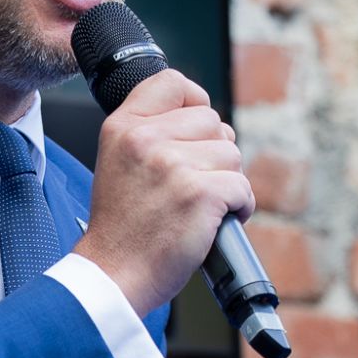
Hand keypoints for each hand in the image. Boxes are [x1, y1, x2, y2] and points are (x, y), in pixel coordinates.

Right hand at [73, 68, 251, 315]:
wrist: (114, 274)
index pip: (172, 83)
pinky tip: (213, 222)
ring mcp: (173, 164)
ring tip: (197, 207)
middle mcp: (145, 139)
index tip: (194, 131)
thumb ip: (150, 133)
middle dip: (213, 153)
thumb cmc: (122, 227)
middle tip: (188, 185)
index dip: (194, 102)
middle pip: (212, 121)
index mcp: (122, 127)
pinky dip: (239, 207)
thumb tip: (207, 119)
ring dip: (226, 183)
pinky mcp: (200, 193)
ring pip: (232, 154)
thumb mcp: (117, 163)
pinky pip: (242, 187)